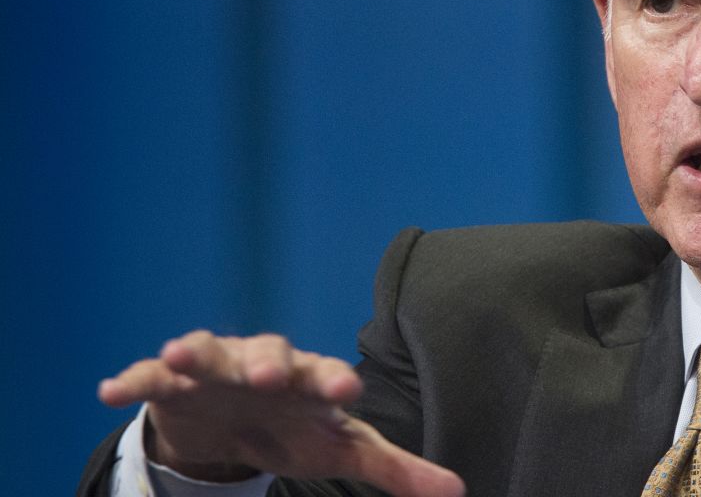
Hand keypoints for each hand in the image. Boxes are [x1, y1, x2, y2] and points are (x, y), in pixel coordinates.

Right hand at [98, 330, 464, 496]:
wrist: (236, 422)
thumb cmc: (298, 428)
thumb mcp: (342, 451)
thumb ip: (396, 469)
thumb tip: (459, 491)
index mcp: (310, 381)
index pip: (326, 376)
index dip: (334, 382)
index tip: (346, 391)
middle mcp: (265, 364)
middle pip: (270, 353)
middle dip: (269, 362)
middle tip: (270, 375)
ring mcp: (217, 369)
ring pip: (209, 351)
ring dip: (195, 351)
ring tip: (180, 353)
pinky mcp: (174, 383)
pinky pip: (151, 376)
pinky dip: (134, 378)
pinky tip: (109, 391)